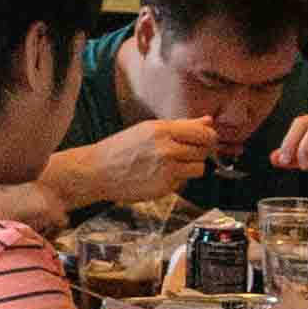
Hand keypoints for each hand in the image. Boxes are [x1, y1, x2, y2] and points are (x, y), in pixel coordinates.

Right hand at [52, 116, 223, 208]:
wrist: (99, 171)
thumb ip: (182, 125)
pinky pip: (185, 181)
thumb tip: (208, 121)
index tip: (205, 139)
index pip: (203, 132)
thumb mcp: (149, 129)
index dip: (209, 136)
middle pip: (204, 149)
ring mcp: (166, 169)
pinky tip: (161, 175)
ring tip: (174, 164)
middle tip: (186, 152)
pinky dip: (178, 179)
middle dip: (200, 151)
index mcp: (162, 129)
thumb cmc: (123, 148)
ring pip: (199, 168)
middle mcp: (166, 148)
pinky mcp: (165, 187)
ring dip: (191, 167)